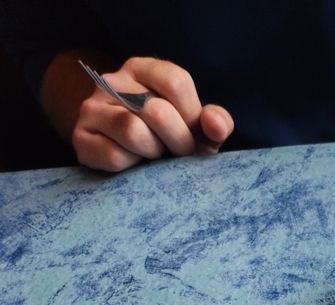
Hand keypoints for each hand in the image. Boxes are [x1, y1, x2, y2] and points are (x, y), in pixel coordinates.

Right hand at [72, 57, 233, 171]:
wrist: (114, 149)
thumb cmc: (165, 136)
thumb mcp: (194, 125)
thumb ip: (215, 123)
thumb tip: (217, 126)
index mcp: (142, 69)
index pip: (176, 82)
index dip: (193, 117)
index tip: (193, 134)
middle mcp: (113, 82)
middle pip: (157, 111)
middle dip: (178, 141)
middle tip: (176, 152)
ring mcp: (92, 108)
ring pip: (133, 132)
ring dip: (153, 153)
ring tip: (152, 154)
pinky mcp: (81, 138)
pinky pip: (115, 157)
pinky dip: (132, 168)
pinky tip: (132, 164)